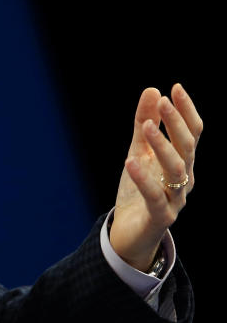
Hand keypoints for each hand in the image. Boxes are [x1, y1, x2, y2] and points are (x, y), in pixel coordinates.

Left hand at [110, 84, 201, 270]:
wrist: (130, 234)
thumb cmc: (138, 191)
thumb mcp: (138, 153)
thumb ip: (144, 125)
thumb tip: (152, 91)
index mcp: (182, 163)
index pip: (192, 134)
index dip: (186, 112)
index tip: (175, 88)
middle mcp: (184, 180)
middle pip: (187, 148)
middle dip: (176, 123)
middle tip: (163, 102)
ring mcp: (176, 199)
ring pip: (175, 170)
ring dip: (162, 146)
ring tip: (147, 126)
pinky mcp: (161, 217)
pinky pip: (154, 196)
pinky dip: (143, 179)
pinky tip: (130, 161)